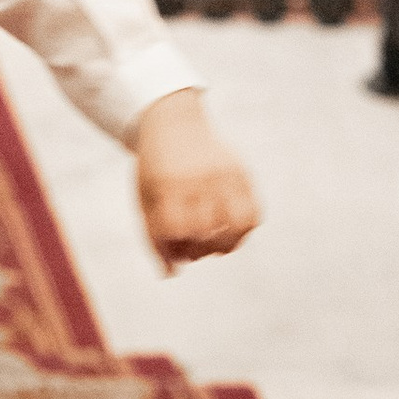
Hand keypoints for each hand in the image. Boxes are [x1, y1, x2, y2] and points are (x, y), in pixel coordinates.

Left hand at [133, 90, 258, 270]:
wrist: (173, 124)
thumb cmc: (155, 170)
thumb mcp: (145, 199)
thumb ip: (154, 239)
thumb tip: (171, 274)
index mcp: (169, 185)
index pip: (176, 230)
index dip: (173, 245)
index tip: (171, 241)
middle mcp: (199, 180)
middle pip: (206, 234)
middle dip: (197, 250)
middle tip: (190, 243)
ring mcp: (224, 176)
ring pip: (237, 228)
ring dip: (225, 244)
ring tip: (214, 241)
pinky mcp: (241, 174)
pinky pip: (253, 214)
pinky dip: (243, 230)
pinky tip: (228, 227)